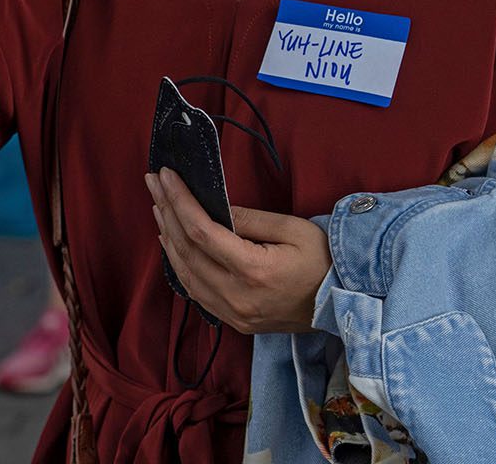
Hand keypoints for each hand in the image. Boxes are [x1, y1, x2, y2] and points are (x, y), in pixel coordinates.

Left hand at [146, 168, 330, 335]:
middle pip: (186, 251)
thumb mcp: (292, 229)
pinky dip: (179, 264)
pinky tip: (172, 244)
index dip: (179, 201)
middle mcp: (236, 296)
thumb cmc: (323, 261)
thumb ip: (250, 220)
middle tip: (154, 182)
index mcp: (253, 270)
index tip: (166, 175)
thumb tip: (215, 209)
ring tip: (158, 207)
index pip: (202, 232)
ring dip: (167, 237)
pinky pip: (195, 292)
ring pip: (184, 273)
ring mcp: (232, 313)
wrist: (341, 304)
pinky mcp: (234, 321)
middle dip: (166, 211)